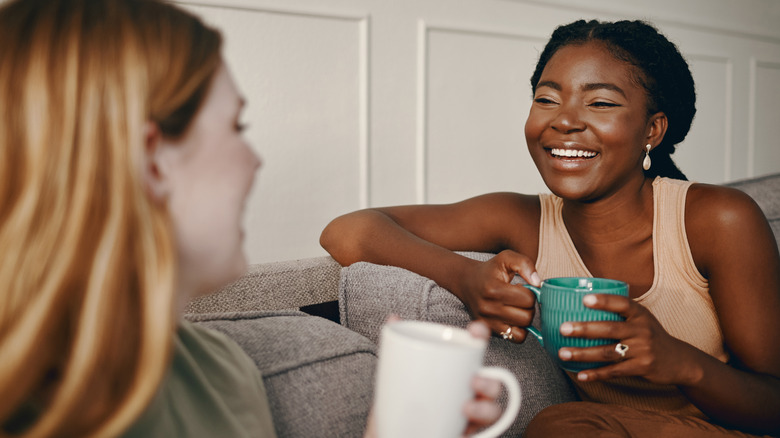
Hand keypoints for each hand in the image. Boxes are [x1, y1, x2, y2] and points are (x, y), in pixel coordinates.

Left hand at [364, 319, 503, 437]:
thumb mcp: (399, 374)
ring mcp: (470, 416)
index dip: (481, 338)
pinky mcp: (468, 435)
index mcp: (457, 370)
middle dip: (490, 381)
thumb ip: (400, 349)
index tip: (476, 331)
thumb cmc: (403, 402)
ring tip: (467, 408)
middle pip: (492, 384)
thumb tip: (393, 317)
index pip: (475, 350)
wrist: (394, 432)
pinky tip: (464, 432)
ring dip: (486, 409)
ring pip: (493, 412)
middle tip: (473, 381)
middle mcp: (469, 392)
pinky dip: (480, 432)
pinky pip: (484, 434)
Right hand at [459, 250, 540, 342]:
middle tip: (520, 298)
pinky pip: (515, 338)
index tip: (522, 288)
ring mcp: (488, 322)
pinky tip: (513, 318)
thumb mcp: (506, 258)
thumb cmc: (489, 270)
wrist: (466, 282)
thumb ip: (524, 264)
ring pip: (523, 329)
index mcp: (494, 289)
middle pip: (527, 316)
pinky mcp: (489, 330)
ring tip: (516, 307)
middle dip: (529, 307)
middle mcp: (489, 308)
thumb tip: (538, 283)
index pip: (528, 299)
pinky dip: (519, 330)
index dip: (530, 293)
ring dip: (524, 318)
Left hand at [556, 294, 697, 384]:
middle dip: (584, 329)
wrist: (679, 361)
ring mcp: (643, 350)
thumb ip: (620, 312)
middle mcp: (642, 330)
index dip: (603, 301)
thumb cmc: (651, 335)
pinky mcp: (642, 368)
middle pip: (609, 329)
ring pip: (608, 352)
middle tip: (563, 329)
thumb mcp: (642, 319)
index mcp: (640, 314)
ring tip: (563, 353)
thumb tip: (581, 302)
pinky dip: (596, 374)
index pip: (621, 303)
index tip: (584, 299)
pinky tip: (580, 374)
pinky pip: (614, 371)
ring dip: (583, 354)